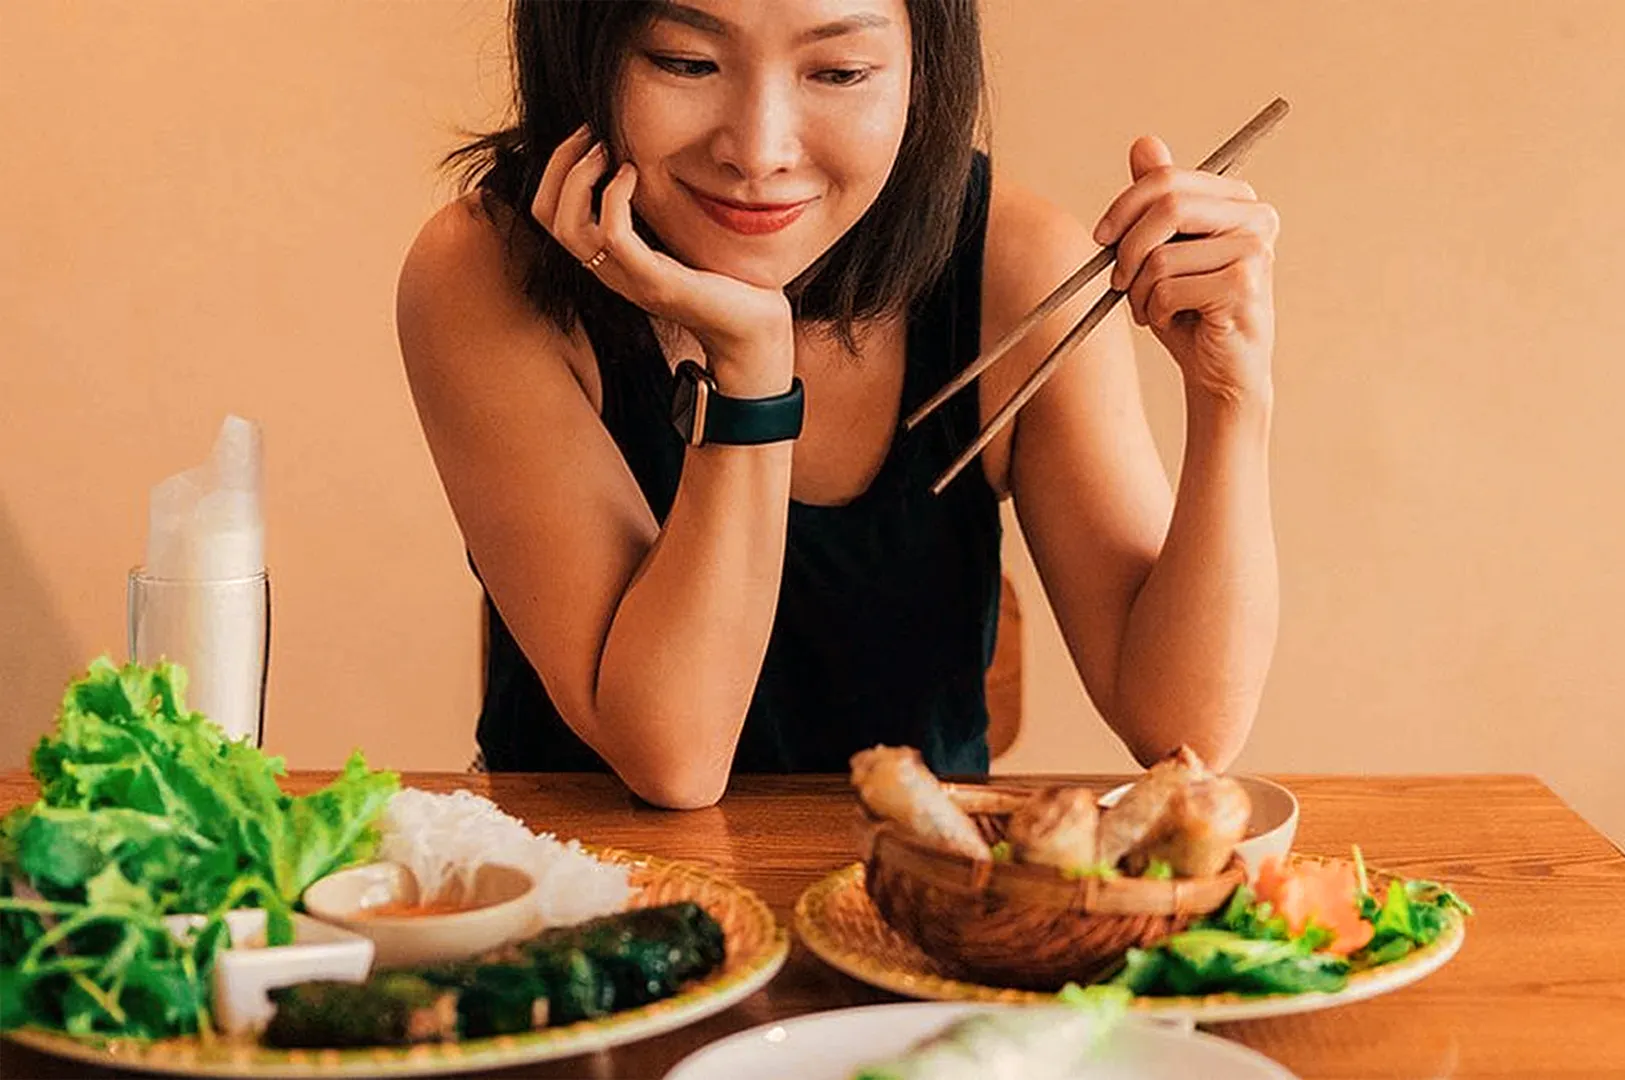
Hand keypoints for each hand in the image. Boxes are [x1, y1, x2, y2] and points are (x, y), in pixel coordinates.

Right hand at [532, 126, 793, 390]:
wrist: (752, 331)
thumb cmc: (723, 280)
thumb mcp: (679, 236)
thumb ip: (656, 211)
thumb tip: (646, 162)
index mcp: (609, 260)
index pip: (550, 214)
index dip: (557, 170)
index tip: (587, 137)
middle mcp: (610, 271)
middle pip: (547, 216)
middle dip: (561, 165)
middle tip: (591, 135)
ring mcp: (629, 279)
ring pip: (568, 226)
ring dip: (580, 177)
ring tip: (607, 151)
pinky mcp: (655, 282)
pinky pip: (614, 235)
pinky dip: (615, 197)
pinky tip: (633, 175)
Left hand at [1093, 136, 1278, 405]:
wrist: (1219, 373)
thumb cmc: (1190, 311)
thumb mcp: (1164, 250)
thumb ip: (1158, 199)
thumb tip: (1144, 143)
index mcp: (1238, 200)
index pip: (1167, 179)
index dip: (1123, 206)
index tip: (1101, 237)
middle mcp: (1256, 217)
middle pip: (1166, 205)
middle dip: (1127, 247)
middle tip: (1119, 280)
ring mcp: (1255, 251)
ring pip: (1161, 255)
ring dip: (1140, 291)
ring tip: (1152, 310)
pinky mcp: (1245, 287)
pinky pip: (1169, 288)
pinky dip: (1155, 311)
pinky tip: (1171, 323)